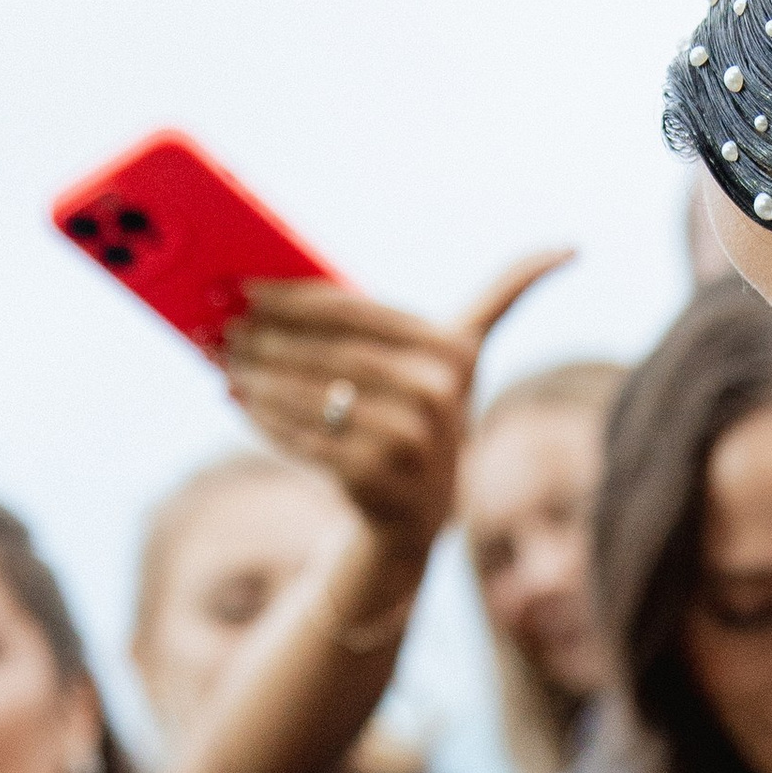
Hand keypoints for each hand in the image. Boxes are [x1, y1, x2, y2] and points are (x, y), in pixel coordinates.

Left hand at [222, 250, 569, 566]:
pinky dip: (265, 417)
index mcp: (454, 352)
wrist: (416, 521)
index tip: (247, 285)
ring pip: (314, 395)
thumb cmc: (418, 419)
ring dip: (258, 374)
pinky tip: (238, 399)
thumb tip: (552, 251)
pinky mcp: (378, 480)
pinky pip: (305, 439)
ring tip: (224, 359)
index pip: (358, 309)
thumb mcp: (454, 360)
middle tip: (219, 325)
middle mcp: (440, 394)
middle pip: (331, 351)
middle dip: (269, 336)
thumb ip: (495, 299)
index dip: (296, 296)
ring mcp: (411, 441)